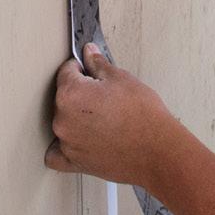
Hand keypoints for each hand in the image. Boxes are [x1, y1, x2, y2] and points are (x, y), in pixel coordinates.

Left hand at [46, 43, 182, 189]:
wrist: (157, 149)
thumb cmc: (143, 115)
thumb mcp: (121, 79)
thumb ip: (98, 64)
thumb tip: (88, 53)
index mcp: (70, 94)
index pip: (66, 71)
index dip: (81, 68)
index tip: (90, 71)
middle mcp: (62, 119)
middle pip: (63, 97)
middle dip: (79, 93)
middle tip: (103, 97)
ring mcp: (67, 142)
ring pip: (62, 122)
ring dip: (75, 118)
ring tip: (101, 119)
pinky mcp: (74, 162)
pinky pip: (56, 155)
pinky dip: (63, 147)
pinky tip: (78, 140)